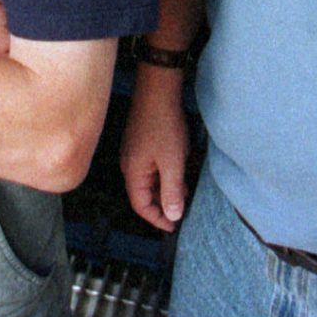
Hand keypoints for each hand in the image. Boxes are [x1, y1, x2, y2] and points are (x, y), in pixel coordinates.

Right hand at [120, 62, 192, 231]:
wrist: (158, 90)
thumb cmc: (163, 125)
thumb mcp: (173, 163)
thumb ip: (172, 191)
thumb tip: (173, 215)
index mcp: (133, 172)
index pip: (141, 205)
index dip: (158, 218)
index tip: (174, 226)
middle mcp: (130, 164)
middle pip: (144, 194)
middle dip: (164, 203)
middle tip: (184, 208)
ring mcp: (136, 153)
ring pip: (150, 180)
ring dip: (167, 187)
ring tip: (186, 189)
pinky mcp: (143, 143)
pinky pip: (153, 167)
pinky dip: (166, 173)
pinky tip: (181, 169)